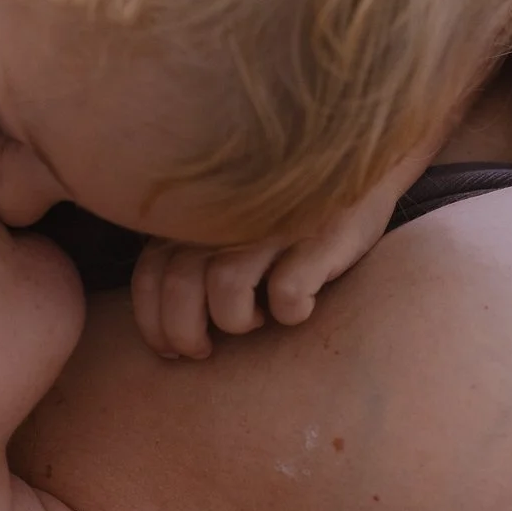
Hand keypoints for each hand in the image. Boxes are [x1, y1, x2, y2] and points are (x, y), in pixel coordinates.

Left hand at [130, 187, 396, 359]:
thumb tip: (160, 319)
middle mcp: (226, 214)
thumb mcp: (226, 218)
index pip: (148, 276)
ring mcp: (272, 224)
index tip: (170, 349)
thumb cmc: (281, 210)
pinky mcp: (318, 237)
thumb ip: (189, 248)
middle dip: (186, 334)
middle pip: (179, 288)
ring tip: (259, 320)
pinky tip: (303, 305)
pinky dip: (291, 313)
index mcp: (195, 213)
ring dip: (237, 320)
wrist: (363, 161)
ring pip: (226, 292)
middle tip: (206, 348)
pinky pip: (287, 295)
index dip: (153, 323)